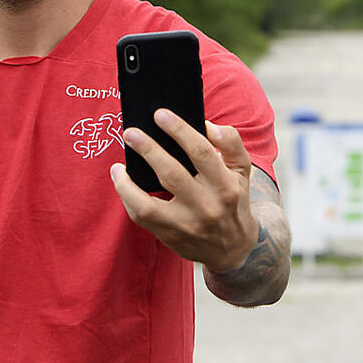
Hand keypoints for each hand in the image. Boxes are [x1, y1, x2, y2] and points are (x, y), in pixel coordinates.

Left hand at [109, 109, 258, 271]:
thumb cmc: (232, 198)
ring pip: (148, 203)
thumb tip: (207, 125)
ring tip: (120, 160)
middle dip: (149, 150)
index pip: (201, 152)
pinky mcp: (169, 236)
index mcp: (226, 185)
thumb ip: (230, 142)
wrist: (233, 248)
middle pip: (172, 174)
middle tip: (131, 132)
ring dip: (128, 180)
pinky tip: (121, 178)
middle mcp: (206, 206)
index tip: (160, 114)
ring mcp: (186, 225)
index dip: (179, 130)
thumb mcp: (241, 169)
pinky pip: (141, 216)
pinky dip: (127, 196)